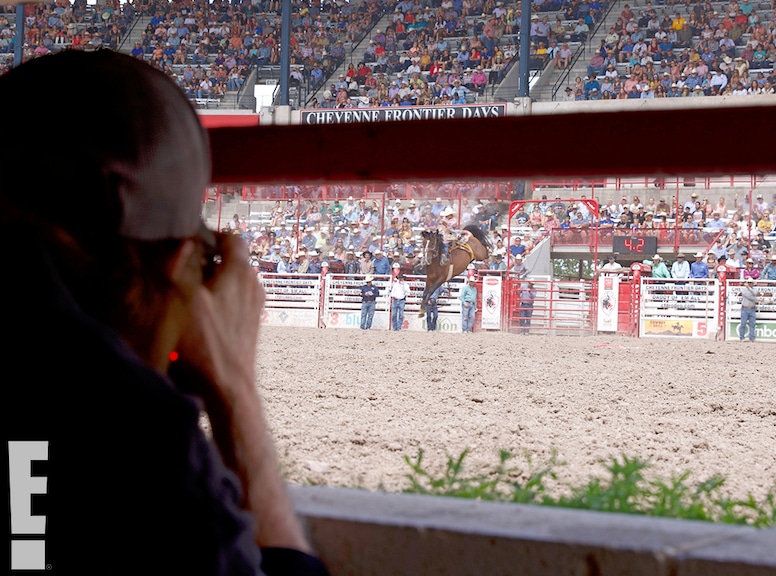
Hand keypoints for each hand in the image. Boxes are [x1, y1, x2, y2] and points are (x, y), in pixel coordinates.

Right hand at [176, 233, 263, 402]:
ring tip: (188, 296)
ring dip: (212, 282)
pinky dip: (219, 300)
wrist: (228, 388)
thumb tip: (185, 242)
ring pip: (233, 280)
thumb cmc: (203, 345)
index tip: (190, 243)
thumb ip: (183, 264)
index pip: (231, 236)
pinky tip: (200, 318)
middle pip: (231, 259)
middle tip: (183, 271)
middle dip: (208, 260)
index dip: (210, 235)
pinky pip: (235, 299)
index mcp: (240, 272)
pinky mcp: (252, 323)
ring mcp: (256, 305)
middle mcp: (254, 285)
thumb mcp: (181, 298)